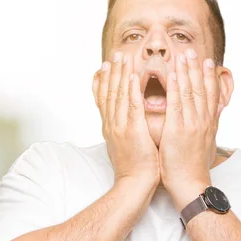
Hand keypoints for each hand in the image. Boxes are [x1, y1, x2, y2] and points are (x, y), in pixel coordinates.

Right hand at [92, 52, 160, 187]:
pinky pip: (131, 106)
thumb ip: (126, 132)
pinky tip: (133, 77)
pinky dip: (131, 90)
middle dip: (112, 73)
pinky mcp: (132, 131)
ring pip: (118, 95)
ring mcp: (120, 127)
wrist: (135, 185)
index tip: (105, 66)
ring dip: (120, 75)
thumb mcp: (126, 147)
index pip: (104, 100)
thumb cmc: (136, 169)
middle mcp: (112, 125)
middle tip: (114, 56)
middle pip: (109, 93)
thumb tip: (128, 125)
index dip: (104, 81)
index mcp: (111, 128)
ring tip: (123, 58)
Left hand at [159, 49, 223, 209]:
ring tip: (183, 55)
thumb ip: (204, 130)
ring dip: (186, 71)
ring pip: (190, 92)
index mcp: (208, 124)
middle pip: (202, 89)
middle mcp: (203, 121)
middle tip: (193, 51)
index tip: (208, 62)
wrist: (191, 184)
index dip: (209, 77)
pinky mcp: (178, 129)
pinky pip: (176, 103)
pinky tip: (171, 73)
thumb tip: (206, 123)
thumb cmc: (193, 168)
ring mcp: (192, 124)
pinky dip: (175, 87)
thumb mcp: (204, 145)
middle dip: (197, 68)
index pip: (211, 95)